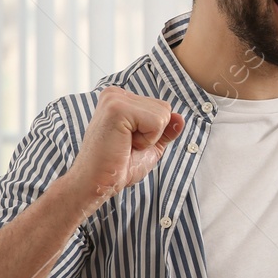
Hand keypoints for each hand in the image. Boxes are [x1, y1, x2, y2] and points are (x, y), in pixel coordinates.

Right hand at [61, 86, 183, 213]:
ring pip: (163, 114)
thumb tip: (181, 117)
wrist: (96, 183)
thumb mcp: (150, 146)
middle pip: (165, 108)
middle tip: (127, 146)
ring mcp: (114, 99)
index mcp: (120, 98)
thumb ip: (166, 130)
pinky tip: (124, 144)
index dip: (155, 132)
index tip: (130, 143)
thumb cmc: (119, 166)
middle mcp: (115, 93)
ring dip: (150, 138)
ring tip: (125, 145)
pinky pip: (156, 122)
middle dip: (154, 134)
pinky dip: (147, 140)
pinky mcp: (116, 109)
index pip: (162, 108)